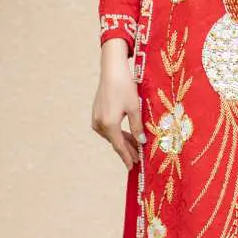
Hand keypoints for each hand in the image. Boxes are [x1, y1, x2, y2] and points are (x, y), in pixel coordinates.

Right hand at [92, 41, 144, 168]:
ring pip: (111, 135)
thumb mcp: (135, 108)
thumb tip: (141, 142)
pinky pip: (108, 128)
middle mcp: (99, 124)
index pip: (119, 146)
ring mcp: (96, 118)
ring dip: (123, 141)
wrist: (112, 70)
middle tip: (138, 159)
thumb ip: (137, 127)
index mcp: (109, 124)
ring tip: (135, 147)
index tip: (133, 167)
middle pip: (115, 142)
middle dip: (127, 150)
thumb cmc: (125, 87)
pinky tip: (127, 135)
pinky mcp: (96, 113)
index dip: (127, 157)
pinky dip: (118, 133)